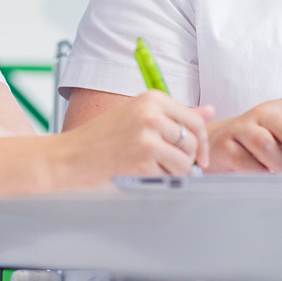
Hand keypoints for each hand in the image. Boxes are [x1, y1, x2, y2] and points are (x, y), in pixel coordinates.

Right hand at [55, 90, 213, 183]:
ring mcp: (147, 138)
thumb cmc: (103, 137)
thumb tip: (209, 110)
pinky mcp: (143, 161)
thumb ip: (175, 114)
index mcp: (152, 98)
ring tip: (150, 168)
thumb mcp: (138, 115)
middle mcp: (152, 114)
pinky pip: (171, 177)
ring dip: (173, 172)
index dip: (201, 142)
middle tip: (166, 165)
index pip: (195, 120)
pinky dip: (161, 181)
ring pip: (185, 162)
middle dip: (186, 159)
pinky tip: (141, 174)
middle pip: (192, 143)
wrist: (72, 157)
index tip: (199, 156)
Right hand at [205, 99, 281, 174]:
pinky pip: (248, 163)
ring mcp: (243, 128)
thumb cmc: (263, 139)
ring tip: (280, 168)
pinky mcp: (227, 145)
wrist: (218, 142)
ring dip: (280, 165)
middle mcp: (265, 113)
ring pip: (268, 146)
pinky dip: (259, 172)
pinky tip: (259, 169)